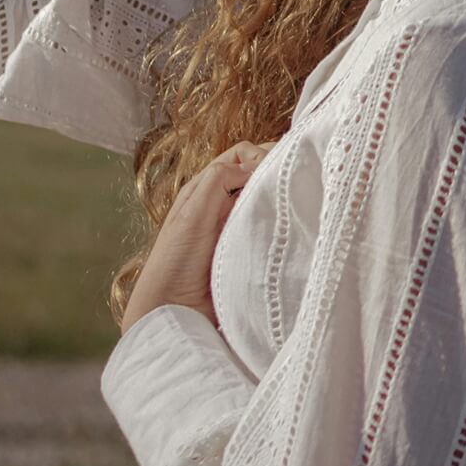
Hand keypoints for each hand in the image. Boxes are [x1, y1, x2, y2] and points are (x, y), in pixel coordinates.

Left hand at [120, 140, 279, 336]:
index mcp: (206, 186)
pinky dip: (280, 221)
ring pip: (267, 198)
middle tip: (289, 183)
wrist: (174, 311)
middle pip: (257, 173)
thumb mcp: (192, 213)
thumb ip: (218, 181)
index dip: (260, 154)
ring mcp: (237, 226)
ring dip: (279, 197)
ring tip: (292, 202)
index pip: (241, 154)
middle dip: (275, 171)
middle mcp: (223, 202)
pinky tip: (288, 226)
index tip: (272, 171)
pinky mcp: (249, 248)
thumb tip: (255, 163)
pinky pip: (270, 226)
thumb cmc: (174, 262)